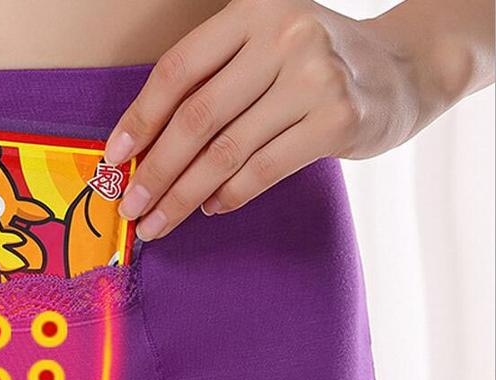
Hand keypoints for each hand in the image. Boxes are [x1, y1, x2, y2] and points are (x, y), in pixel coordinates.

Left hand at [105, 0, 424, 240]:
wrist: (405, 68)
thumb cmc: (313, 64)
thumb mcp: (263, 47)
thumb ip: (213, 81)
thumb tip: (142, 146)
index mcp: (251, 11)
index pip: (177, 70)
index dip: (139, 118)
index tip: (112, 158)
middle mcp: (284, 37)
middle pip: (197, 117)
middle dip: (155, 170)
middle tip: (130, 205)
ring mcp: (316, 78)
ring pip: (226, 151)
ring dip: (183, 195)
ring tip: (158, 220)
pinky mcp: (339, 120)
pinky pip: (264, 169)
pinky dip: (229, 195)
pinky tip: (210, 207)